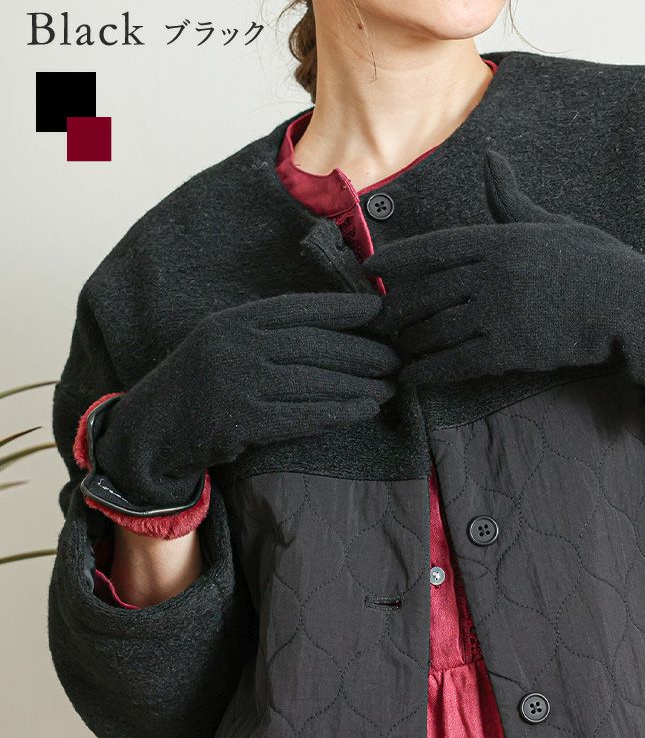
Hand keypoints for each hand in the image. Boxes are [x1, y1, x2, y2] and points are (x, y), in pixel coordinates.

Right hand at [89, 286, 400, 511]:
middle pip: (314, 346)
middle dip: (362, 351)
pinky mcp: (242, 421)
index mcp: (236, 321)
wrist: (153, 428)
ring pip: (313, 382)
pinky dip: (336, 412)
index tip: (381, 311)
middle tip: (397, 358)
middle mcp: (237, 346)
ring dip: (357, 385)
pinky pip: (300, 416)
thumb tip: (334, 327)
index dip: (343, 309)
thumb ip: (269, 332)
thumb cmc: (202, 381)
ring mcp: (238, 384)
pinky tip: (363, 411)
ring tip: (389, 387)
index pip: (300, 309)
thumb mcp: (225, 341)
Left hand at [362, 149, 644, 398]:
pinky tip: (410, 377)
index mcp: (499, 240)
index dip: (396, 259)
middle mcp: (491, 274)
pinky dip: (428, 371)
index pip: (434, 248)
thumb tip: (491, 159)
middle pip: (425, 291)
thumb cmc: (594, 261)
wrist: (632, 307)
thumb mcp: (551, 223)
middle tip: (376, 318)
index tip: (369, 268)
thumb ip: (509, 200)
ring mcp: (498, 313)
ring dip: (408, 341)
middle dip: (396, 306)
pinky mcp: (509, 350)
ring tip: (392, 348)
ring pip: (435, 328)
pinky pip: (455, 362)